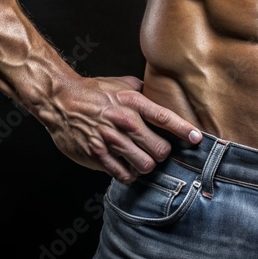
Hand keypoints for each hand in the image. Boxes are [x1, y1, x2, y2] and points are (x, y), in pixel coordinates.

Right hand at [34, 74, 201, 183]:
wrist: (60, 100)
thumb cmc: (93, 91)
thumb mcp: (121, 84)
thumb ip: (143, 91)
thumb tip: (162, 93)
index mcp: (132, 102)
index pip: (164, 118)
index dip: (184, 130)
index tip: (197, 138)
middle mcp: (124, 122)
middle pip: (159, 149)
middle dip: (163, 154)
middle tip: (158, 151)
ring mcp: (110, 140)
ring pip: (144, 166)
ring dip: (147, 166)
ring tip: (142, 160)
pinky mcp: (97, 156)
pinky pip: (123, 174)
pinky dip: (129, 174)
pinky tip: (127, 167)